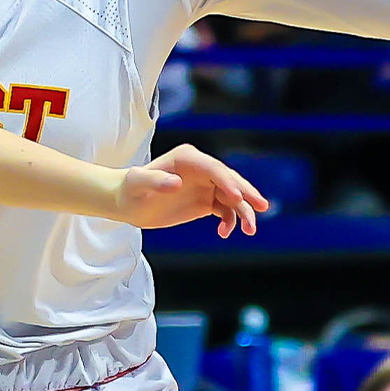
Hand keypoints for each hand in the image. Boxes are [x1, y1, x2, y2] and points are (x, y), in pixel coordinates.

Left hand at [116, 144, 266, 236]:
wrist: (127, 202)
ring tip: (250, 230)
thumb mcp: (137, 183)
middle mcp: (201, 169)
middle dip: (246, 193)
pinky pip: (225, 210)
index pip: (214, 169)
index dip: (227, 182)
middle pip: (230, 180)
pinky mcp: (206, 201)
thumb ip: (155, 181)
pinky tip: (225, 232)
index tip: (238, 198)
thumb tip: (176, 183)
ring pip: (232, 197)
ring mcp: (206, 185)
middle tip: (261, 206)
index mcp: (187, 158)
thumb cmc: (130, 188)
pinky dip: (230, 221)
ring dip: (244, 212)